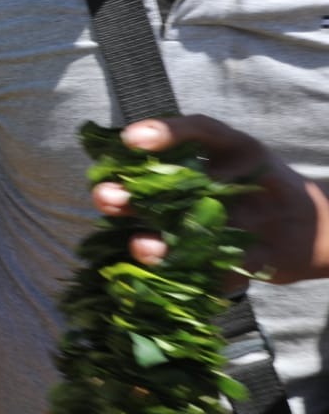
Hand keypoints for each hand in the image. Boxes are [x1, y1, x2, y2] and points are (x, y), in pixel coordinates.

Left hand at [91, 116, 328, 285]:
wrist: (317, 229)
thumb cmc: (250, 189)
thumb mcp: (226, 164)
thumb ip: (178, 166)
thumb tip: (113, 180)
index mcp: (237, 148)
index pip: (203, 130)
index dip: (167, 132)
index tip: (128, 140)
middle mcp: (249, 179)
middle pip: (192, 185)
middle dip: (143, 193)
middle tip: (105, 197)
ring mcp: (262, 220)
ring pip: (211, 232)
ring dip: (168, 243)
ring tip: (137, 247)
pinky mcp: (270, 259)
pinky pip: (229, 273)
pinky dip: (199, 279)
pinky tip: (166, 282)